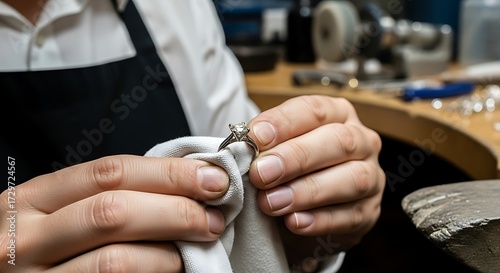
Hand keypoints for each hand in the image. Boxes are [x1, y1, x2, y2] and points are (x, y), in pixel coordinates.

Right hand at [0, 155, 229, 271]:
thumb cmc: (48, 244)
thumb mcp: (64, 210)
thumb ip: (110, 194)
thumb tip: (186, 183)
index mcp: (33, 199)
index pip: (110, 172)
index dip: (168, 173)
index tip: (211, 178)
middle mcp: (26, 238)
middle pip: (115, 212)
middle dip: (176, 209)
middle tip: (215, 215)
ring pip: (116, 259)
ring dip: (171, 250)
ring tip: (200, 243)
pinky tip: (174, 267)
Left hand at [248, 95, 384, 253]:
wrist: (306, 211)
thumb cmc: (290, 170)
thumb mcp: (278, 150)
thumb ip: (265, 147)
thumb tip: (242, 149)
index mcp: (337, 114)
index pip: (314, 110)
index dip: (284, 122)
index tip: (255, 137)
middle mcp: (361, 141)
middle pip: (338, 141)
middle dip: (296, 157)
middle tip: (261, 174)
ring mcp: (371, 177)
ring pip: (352, 179)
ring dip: (307, 191)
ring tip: (272, 203)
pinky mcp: (369, 212)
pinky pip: (351, 216)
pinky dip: (320, 221)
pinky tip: (294, 222)